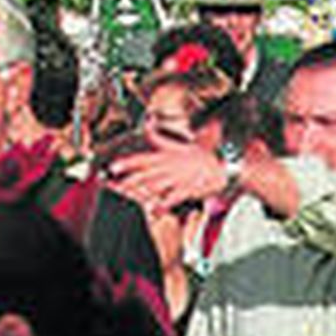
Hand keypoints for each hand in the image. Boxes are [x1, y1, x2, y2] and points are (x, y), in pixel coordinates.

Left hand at [111, 144, 225, 215]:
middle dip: (130, 180)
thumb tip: (147, 125)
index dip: (127, 163)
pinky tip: (156, 209)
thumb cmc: (198, 155)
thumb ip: (158, 138)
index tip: (112, 167)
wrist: (223, 161)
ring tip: (131, 199)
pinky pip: (174, 197)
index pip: (142, 158)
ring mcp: (178, 178)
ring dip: (143, 192)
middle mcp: (168, 167)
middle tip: (116, 186)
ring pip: (157, 185)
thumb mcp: (175, 145)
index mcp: (164, 156)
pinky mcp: (188, 188)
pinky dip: (164, 203)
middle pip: (145, 174)